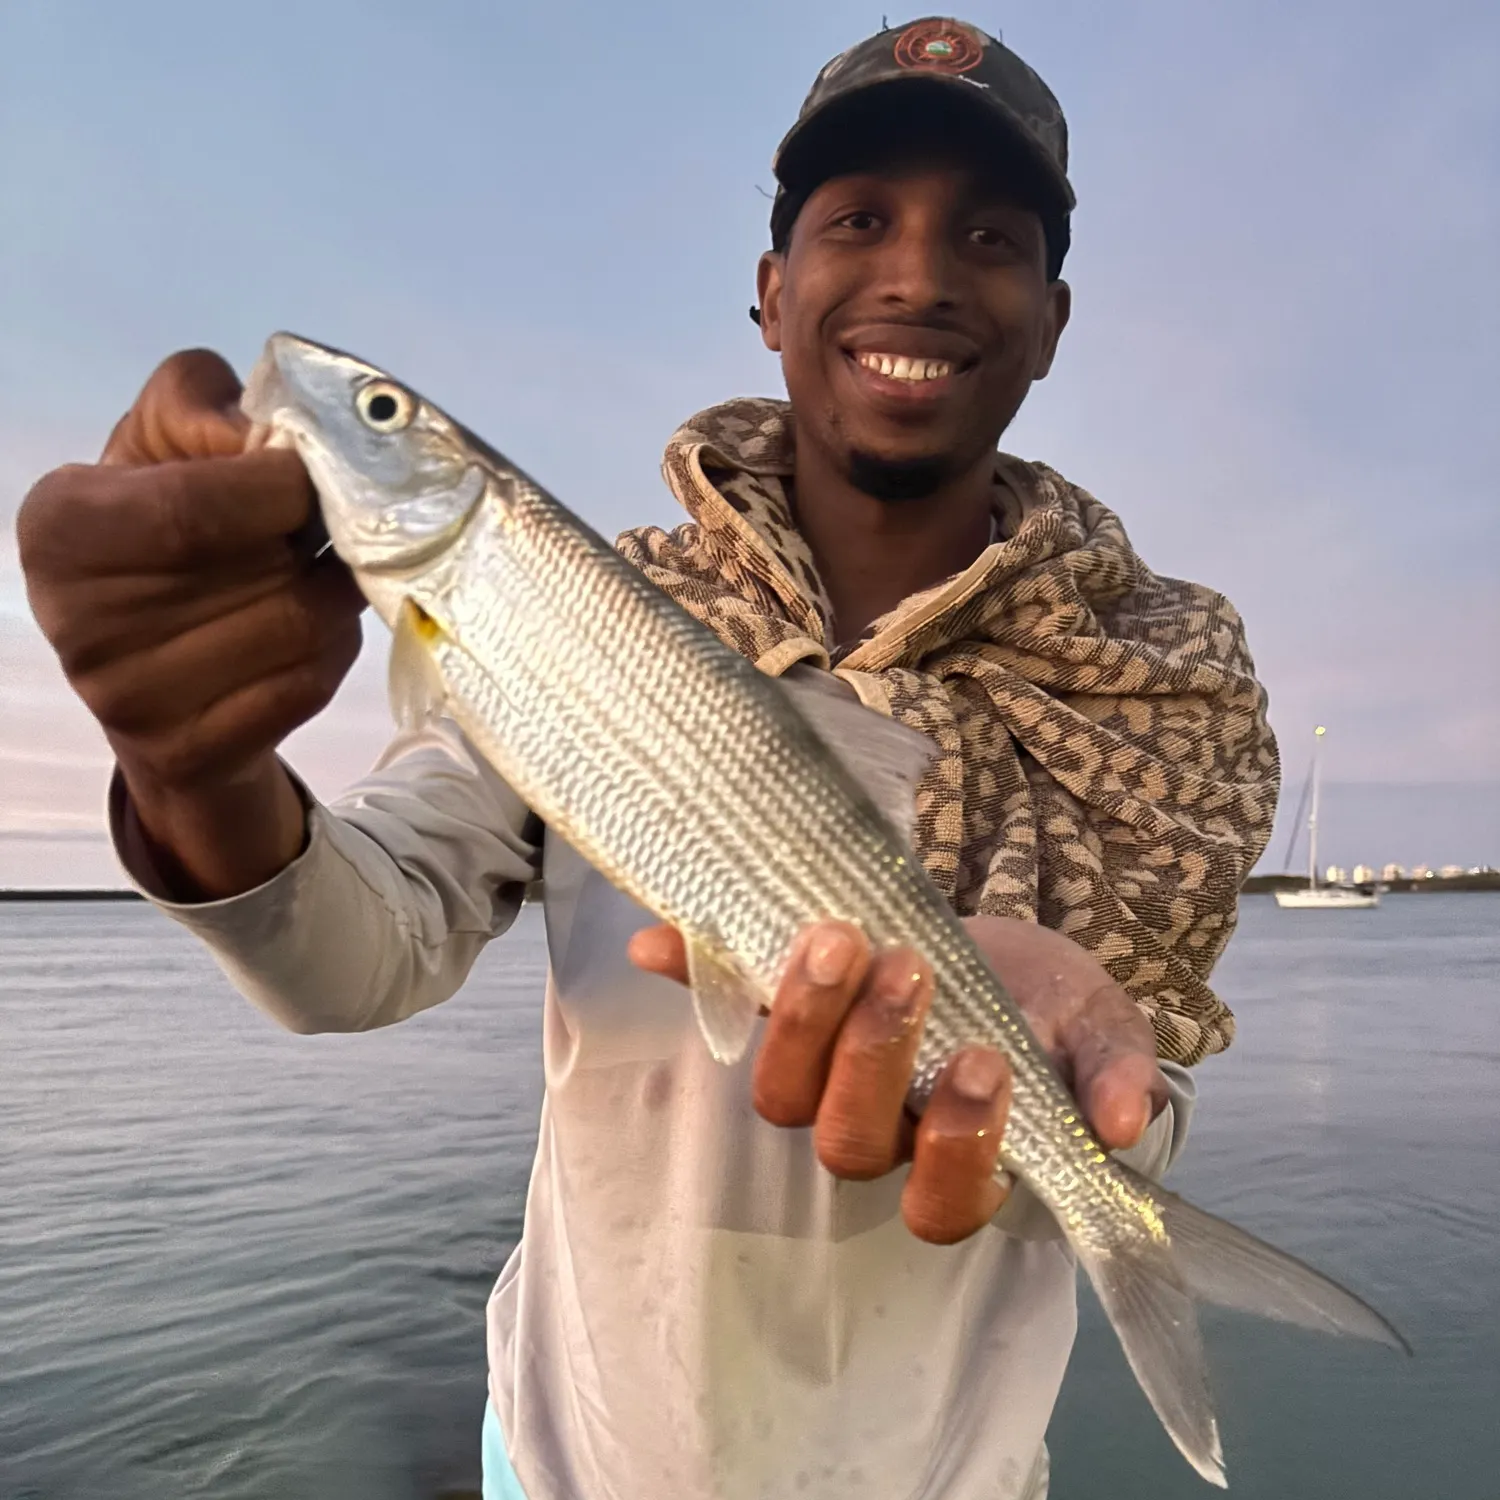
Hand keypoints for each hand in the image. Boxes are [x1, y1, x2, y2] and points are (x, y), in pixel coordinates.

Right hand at [16, 350, 365, 897]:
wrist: (156, 667)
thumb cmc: (164, 532)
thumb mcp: (159, 444)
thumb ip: (199, 402)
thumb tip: (264, 431)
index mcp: (59, 530)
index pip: (192, 509)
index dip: (278, 488)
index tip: (309, 475)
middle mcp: (81, 623)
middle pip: (262, 573)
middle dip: (319, 542)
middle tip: (335, 524)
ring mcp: (134, 702)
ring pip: (300, 629)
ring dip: (336, 593)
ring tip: (320, 573)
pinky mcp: (191, 753)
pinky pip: (308, 685)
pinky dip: (334, 648)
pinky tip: (313, 629)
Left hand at [629, 914, 1166, 1245]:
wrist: (1006, 952)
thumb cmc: (1053, 1012)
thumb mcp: (1100, 1030)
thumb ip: (1117, 1073)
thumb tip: (1124, 1122)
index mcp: (959, 1156)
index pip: (940, 1201)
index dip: (955, 1147)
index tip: (987, 1061)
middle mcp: (880, 1131)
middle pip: (845, 1140)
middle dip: (873, 1058)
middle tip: (911, 972)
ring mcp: (824, 1072)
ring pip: (784, 1092)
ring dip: (805, 1017)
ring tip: (843, 940)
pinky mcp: (786, 1009)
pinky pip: (724, 1006)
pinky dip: (689, 973)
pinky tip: (658, 941)